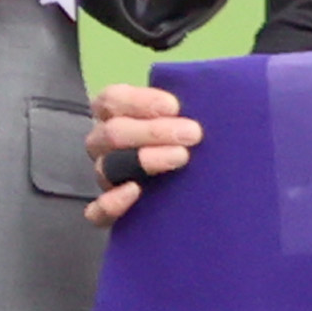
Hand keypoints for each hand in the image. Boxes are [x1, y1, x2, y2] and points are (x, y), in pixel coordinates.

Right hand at [86, 76, 197, 223]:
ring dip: (144, 159)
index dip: (139, 101)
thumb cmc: (195, 143)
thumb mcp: (192, 119)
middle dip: (153, 131)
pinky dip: (112, 202)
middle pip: (113, 133)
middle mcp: (105, 145)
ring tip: (181, 157)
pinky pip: (97, 211)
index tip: (175, 106)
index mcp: (116, 116)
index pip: (112, 100)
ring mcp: (105, 178)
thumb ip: (195, 106)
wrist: (204, 194)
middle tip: (193, 134)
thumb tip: (214, 97)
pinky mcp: (109, 213)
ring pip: (106, 167)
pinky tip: (136, 192)